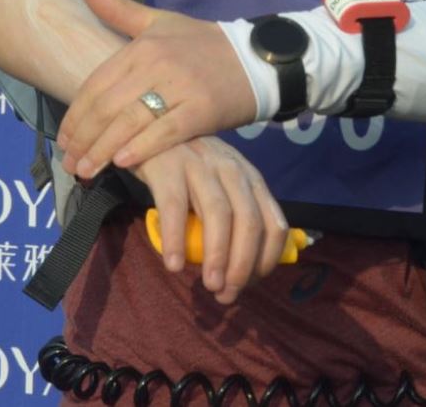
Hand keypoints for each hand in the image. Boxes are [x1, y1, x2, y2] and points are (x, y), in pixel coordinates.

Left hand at [56, 0, 258, 178]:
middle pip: (107, 107)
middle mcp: (157, 64)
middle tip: (69, 163)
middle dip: (82, 140)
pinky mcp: (201, 110)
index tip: (63, 140)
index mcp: (142, 46)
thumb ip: (119, 9)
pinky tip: (123, 162)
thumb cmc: (203, 43)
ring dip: (102, 151)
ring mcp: (180, 87)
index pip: (95, 85)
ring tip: (86, 171)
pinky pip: (164, 132)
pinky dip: (141, 149)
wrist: (257, 58)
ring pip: (130, 123)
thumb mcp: (160, 21)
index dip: (74, 116)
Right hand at [130, 137, 287, 303]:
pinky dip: (176, 239)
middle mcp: (232, 171)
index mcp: (251, 180)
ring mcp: (201, 166)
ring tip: (209, 285)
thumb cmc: (191, 170)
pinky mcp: (169, 167)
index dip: (266, 259)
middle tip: (227, 294)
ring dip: (217, 255)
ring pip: (218, 214)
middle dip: (242, 264)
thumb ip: (238, 218)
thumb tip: (249, 270)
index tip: (249, 285)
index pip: (274, 223)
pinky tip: (174, 265)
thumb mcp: (224, 188)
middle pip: (249, 222)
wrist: (151, 132)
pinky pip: (174, 207)